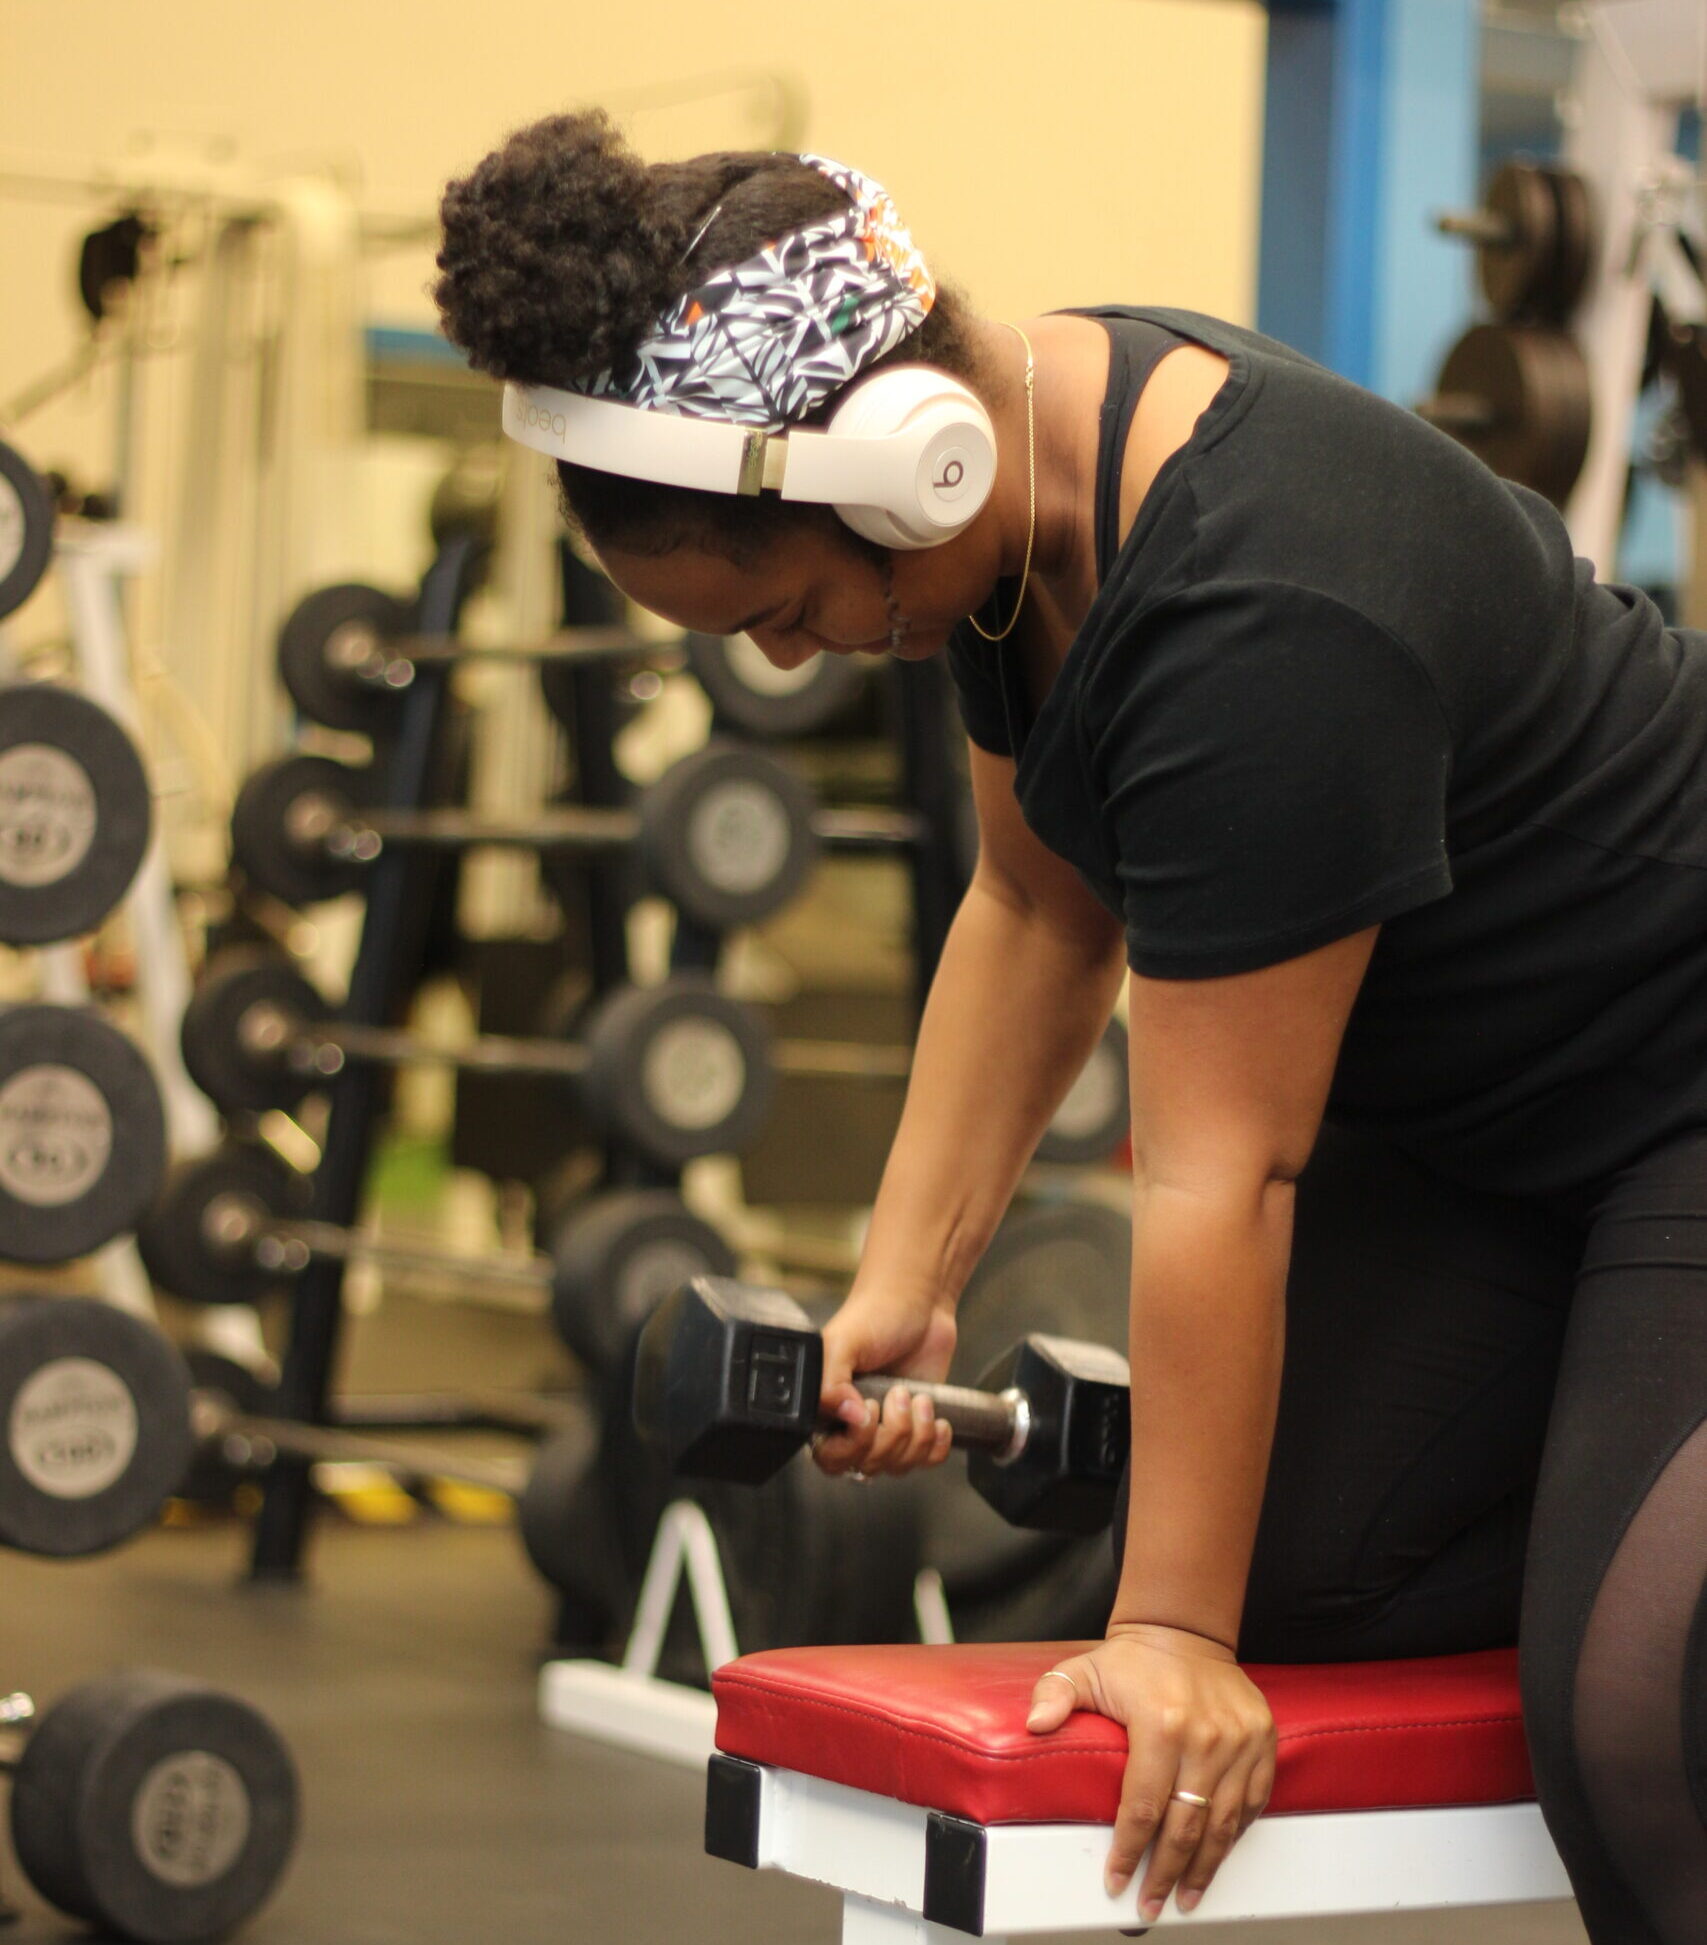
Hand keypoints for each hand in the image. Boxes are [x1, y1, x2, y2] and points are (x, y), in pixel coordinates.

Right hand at [810, 1282, 958, 1478]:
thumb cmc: (875, 1315)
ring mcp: (887, 1430)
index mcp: (826, 1409)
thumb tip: (850, 1418)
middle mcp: (853, 1426)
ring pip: (899, 1466)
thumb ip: (830, 1382)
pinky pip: (925, 1461)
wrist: (919, 1303)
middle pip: (868, 1465)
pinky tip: (938, 1419)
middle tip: (898, 1392)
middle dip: (892, 1433)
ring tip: (918, 1397)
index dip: (854, 1444)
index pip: (831, 1458)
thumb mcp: (843, 1342)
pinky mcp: (918, 1429)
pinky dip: (936, 1445)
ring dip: (917, 1433)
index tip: (870, 1410)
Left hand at [1027, 1622, 1274, 1924]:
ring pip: (1223, 1823)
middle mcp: (1206, 1735)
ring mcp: (1240, 1740)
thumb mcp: (1083, 1670)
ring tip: (1185, 1897)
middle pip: (1185, 1826)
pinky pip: (1252, 1802)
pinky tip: (1217, 1856)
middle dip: (1166, 1874)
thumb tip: (1034, 1725)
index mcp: (1160, 1721)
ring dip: (1204, 1868)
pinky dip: (1234, 1835)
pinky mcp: (1262, 1740)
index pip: (1143, 1805)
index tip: (1117, 1880)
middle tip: (1149, 1905)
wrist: (1184, 1632)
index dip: (1129, 1850)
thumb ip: (1054, 1695)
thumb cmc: (1132, 1661)